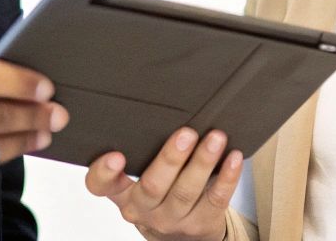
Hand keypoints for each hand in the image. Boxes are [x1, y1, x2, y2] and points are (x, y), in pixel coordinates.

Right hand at [85, 127, 242, 240]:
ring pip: (187, 191)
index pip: (102, 186)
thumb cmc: (159, 198)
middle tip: (186, 133)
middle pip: (153, 185)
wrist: (180, 239)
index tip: (115, 156)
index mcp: (124, 194)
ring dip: (202, 162)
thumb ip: (140, 155)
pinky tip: (233, 158)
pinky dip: (226, 177)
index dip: (105, 172)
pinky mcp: (201, 223)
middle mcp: (144, 210)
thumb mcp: (138, 183)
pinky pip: (216, 199)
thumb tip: (159, 107)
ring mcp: (173, 219)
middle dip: (170, 158)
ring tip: (215, 138)